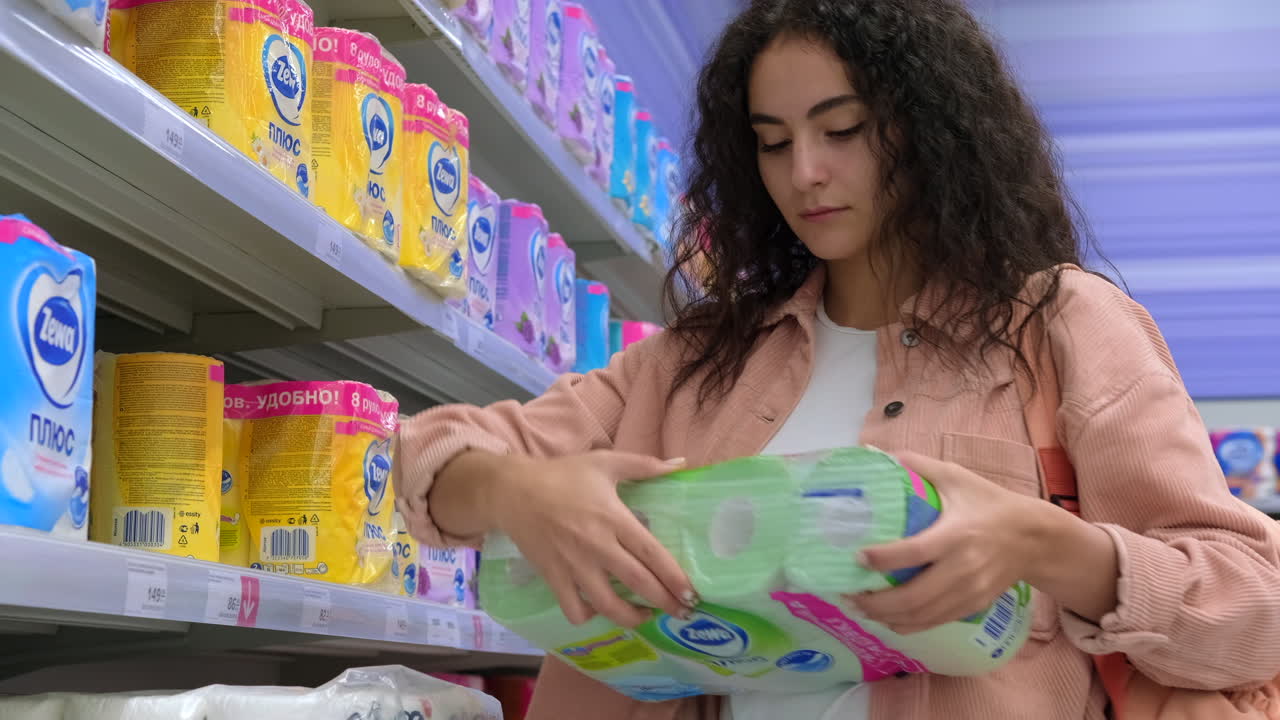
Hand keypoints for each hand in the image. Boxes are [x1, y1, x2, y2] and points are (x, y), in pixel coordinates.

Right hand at [490, 451, 696, 627]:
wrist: (513, 491)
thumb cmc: (562, 475)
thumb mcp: (605, 462)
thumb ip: (645, 465)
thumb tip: (680, 464)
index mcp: (613, 519)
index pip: (652, 554)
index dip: (674, 578)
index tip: (692, 594)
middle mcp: (597, 546)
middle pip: (638, 584)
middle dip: (665, 603)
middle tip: (683, 613)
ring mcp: (574, 565)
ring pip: (608, 605)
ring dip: (632, 617)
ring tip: (645, 616)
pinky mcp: (554, 577)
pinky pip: (574, 609)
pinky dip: (589, 616)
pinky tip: (599, 608)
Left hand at [847, 452, 1051, 634]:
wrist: (1033, 538)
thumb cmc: (988, 503)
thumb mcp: (956, 477)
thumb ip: (916, 465)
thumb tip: (874, 453)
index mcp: (957, 534)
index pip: (914, 552)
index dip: (883, 559)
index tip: (857, 557)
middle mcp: (963, 567)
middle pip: (913, 596)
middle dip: (876, 601)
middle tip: (847, 594)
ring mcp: (970, 591)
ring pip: (922, 615)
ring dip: (886, 617)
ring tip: (859, 608)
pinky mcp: (974, 605)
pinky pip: (935, 622)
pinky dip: (908, 626)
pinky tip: (887, 620)